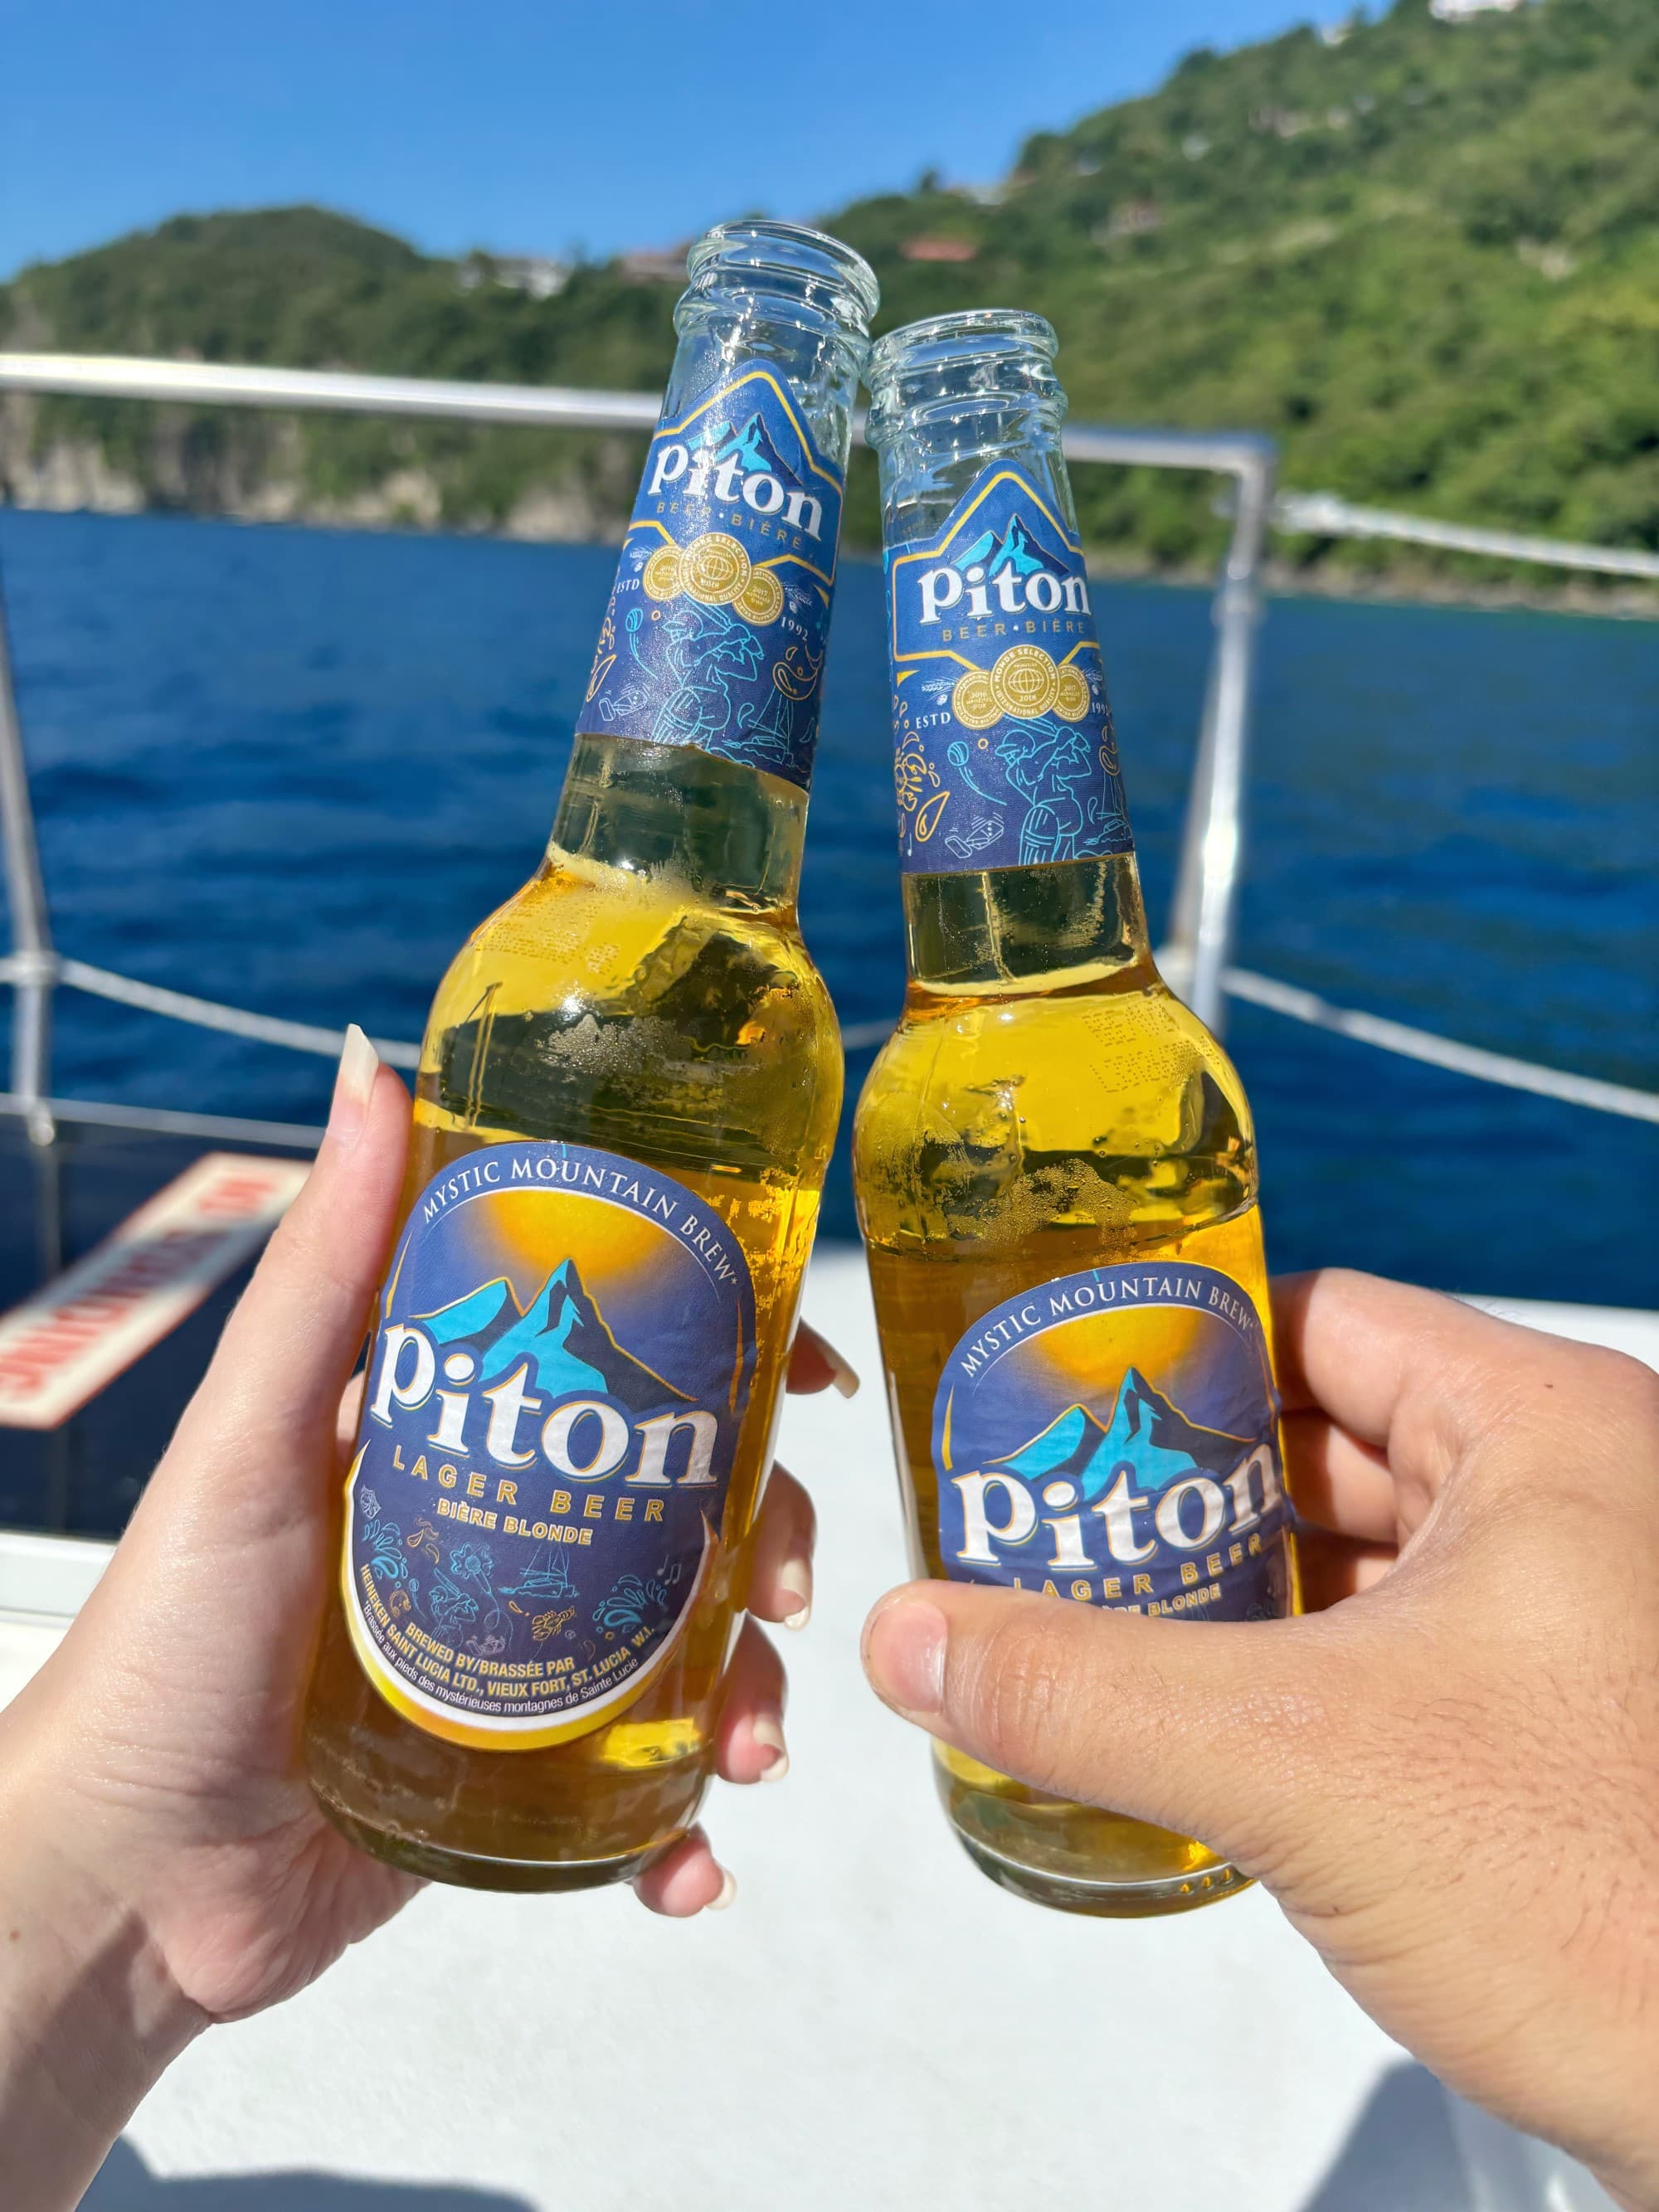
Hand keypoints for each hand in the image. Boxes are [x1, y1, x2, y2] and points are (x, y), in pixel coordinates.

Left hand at [0, 1032, 853, 2208]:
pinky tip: (695, 1864)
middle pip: (684, 1505)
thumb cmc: (162, 1647)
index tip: (804, 1359)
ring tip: (748, 1748)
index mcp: (450, 1435)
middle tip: (776, 1582)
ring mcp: (519, 1662)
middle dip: (762, 1536)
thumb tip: (373, 1070)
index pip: (616, 1359)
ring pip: (687, 1652)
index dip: (728, 1349)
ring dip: (748, 1695)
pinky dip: (686, 1836)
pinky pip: (639, 1803)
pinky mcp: (520, 1788)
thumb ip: (321, 1273)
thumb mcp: (249, 1442)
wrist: (126, 1883)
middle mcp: (500, 1536)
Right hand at [862, 1270, 1658, 2210]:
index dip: (1181, 1343)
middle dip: (1189, 1484)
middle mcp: (1586, 1499)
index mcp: (1550, 1432)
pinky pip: (1409, 1649)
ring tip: (1101, 1617)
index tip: (1064, 1386)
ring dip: (1242, 1586)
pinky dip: (1308, 1668)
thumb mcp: (1302, 1764)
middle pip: (1336, 1434)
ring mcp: (1591, 1615)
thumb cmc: (1614, 1901)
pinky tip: (1212, 1720)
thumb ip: (1090, 1691)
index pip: (1323, 1321)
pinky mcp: (1580, 1724)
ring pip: (1371, 1551)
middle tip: (1054, 1515)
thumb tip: (911, 1636)